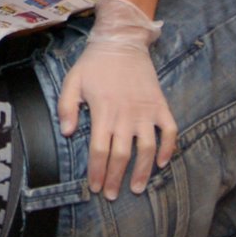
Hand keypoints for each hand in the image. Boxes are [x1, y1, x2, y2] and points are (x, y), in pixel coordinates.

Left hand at [57, 0, 176, 199]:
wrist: (123, 41)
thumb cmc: (94, 63)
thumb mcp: (73, 81)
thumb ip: (67, 107)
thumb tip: (67, 133)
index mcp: (103, 112)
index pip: (100, 150)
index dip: (97, 171)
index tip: (94, 187)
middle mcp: (125, 115)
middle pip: (122, 155)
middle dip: (115, 178)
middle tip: (111, 195)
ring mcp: (145, 111)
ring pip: (147, 149)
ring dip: (142, 171)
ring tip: (136, 188)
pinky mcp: (160, 105)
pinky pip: (169, 130)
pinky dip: (168, 148)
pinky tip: (162, 163)